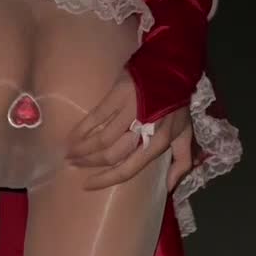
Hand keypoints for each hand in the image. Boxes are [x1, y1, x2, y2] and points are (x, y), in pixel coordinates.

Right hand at [66, 72, 192, 191]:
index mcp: (158, 143)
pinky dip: (81, 129)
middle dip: (89, 163)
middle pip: (110, 155)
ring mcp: (129, 112)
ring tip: (69, 154)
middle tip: (74, 166)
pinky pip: (96, 117)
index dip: (106, 180)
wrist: (171, 68)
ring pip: (101, 139)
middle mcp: (142, 130)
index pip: (128, 169)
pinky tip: (71, 137)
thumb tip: (169, 187)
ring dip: (82, 149)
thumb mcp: (185, 134)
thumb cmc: (177, 105)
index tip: (86, 185)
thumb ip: (181, 162)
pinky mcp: (117, 96)